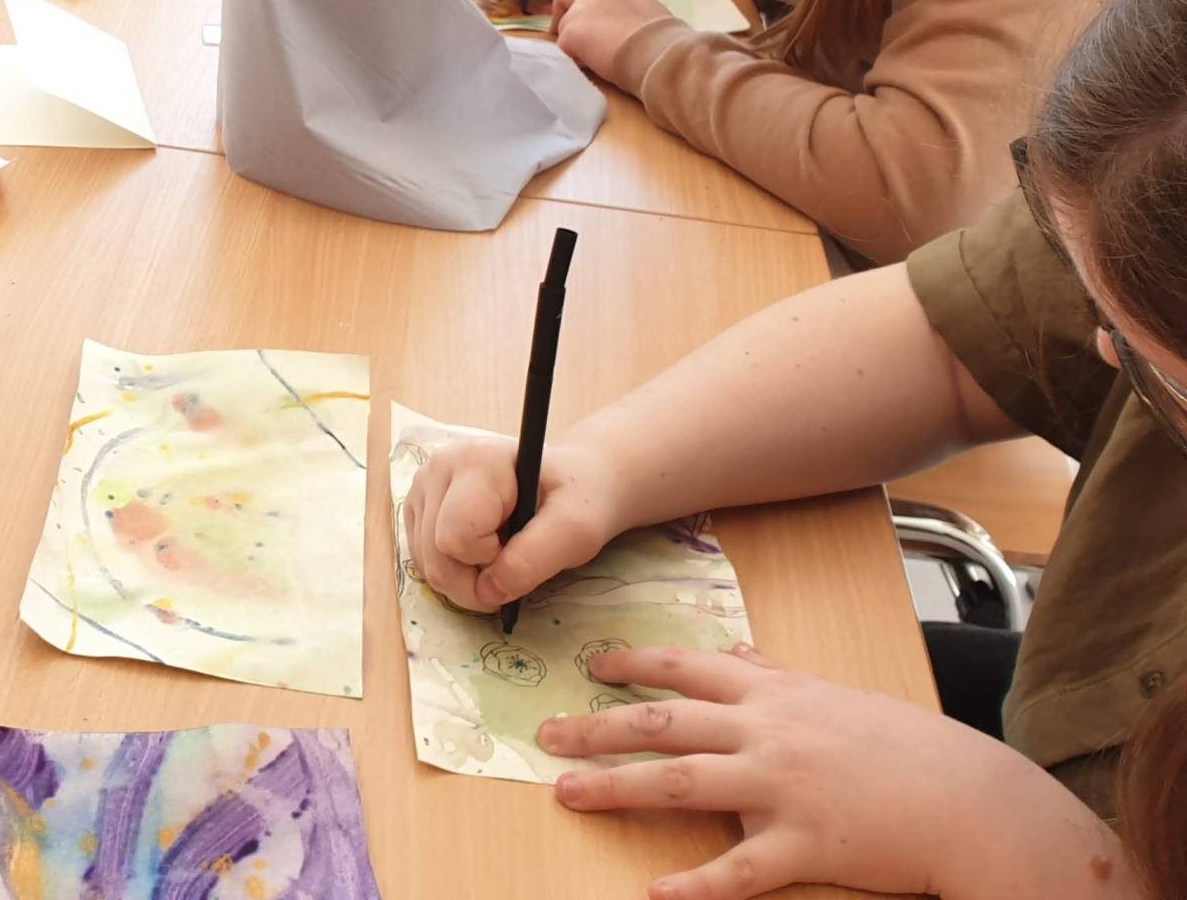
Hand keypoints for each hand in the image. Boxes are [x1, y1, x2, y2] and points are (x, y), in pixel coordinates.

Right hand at [403, 434, 628, 613]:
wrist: (569, 481)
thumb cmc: (576, 499)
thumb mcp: (576, 531)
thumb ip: (532, 560)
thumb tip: (487, 593)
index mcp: (476, 461)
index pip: (456, 538)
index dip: (490, 560)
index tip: (521, 546)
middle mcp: (439, 466)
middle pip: (435, 555)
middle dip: (474, 579)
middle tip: (513, 566)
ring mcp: (423, 484)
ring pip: (424, 561)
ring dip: (464, 577)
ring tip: (500, 554)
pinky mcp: (417, 504)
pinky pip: (422, 557)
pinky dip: (453, 569)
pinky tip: (480, 551)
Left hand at [544, 645, 1118, 899]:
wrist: (975, 801)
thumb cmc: (908, 747)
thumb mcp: (837, 694)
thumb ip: (778, 673)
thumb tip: (738, 647)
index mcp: (776, 692)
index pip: (686, 665)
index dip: (632, 663)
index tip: (589, 665)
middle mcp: (769, 732)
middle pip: (664, 721)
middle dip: (598, 726)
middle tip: (548, 733)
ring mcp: (784, 788)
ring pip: (682, 782)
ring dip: (616, 787)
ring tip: (567, 793)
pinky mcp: (806, 846)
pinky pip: (738, 871)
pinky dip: (693, 885)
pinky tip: (654, 892)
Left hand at [550, 0, 673, 82]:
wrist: (661, 54)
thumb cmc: (663, 40)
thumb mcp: (643, 11)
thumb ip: (621, 10)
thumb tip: (612, 26)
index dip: (583, 4)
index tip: (587, 22)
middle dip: (562, 13)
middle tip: (568, 36)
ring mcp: (580, 9)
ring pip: (564, 27)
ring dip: (575, 44)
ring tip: (600, 60)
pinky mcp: (570, 31)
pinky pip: (565, 50)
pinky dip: (576, 60)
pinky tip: (598, 66)